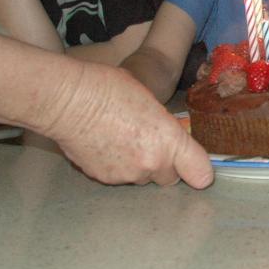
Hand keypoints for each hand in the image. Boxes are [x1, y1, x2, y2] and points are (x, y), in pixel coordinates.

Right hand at [41, 62, 213, 187]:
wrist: (68, 101)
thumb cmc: (109, 89)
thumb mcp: (150, 101)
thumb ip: (164, 127)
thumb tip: (166, 137)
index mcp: (169, 140)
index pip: (200, 173)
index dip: (199, 171)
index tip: (197, 169)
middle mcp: (152, 163)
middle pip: (169, 178)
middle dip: (164, 165)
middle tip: (150, 144)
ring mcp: (127, 174)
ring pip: (142, 178)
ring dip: (139, 166)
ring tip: (123, 140)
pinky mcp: (104, 179)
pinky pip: (119, 177)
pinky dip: (117, 166)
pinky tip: (105, 145)